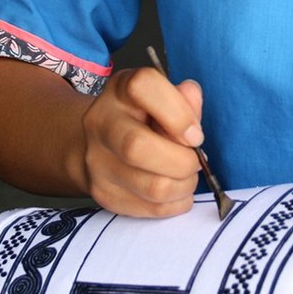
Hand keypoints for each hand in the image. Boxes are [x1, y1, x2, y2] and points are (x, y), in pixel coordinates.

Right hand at [79, 67, 204, 216]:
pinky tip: (177, 191)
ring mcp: (96, 160)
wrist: (103, 144)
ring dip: (183, 185)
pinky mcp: (103, 193)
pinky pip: (151, 208)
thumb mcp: (165, 98)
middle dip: (182, 161)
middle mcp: (100, 121)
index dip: (178, 113)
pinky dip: (175, 203)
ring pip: (151, 186)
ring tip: (187, 177)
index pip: (143, 86)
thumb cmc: (146, 118)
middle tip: (196, 161)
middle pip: (137, 147)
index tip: (195, 134)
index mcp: (120, 90)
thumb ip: (184, 99)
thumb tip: (191, 95)